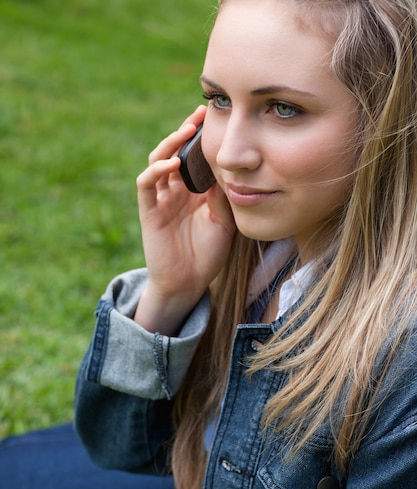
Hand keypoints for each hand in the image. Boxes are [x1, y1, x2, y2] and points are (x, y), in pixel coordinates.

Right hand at [135, 106, 235, 334]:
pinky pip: (146, 184)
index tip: (217, 119)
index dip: (203, 138)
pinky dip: (156, 170)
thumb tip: (226, 167)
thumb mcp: (224, 221)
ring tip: (186, 130)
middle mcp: (176, 191)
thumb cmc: (207, 255)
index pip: (196, 157)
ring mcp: (161, 199)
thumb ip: (222, 195)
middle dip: (186, 131)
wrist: (187, 283)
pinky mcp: (149, 211)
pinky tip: (171, 162)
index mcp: (195, 192)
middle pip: (176, 151)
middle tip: (201, 114)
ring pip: (158, 161)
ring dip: (170, 144)